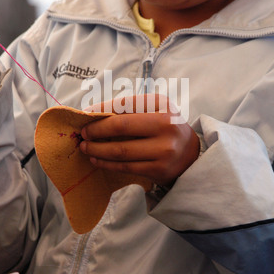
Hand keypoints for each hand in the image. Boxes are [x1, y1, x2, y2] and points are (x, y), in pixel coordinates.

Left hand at [79, 94, 199, 186]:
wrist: (190, 153)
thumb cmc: (164, 127)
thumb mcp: (154, 110)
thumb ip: (129, 109)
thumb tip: (93, 113)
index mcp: (162, 104)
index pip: (125, 104)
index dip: (101, 109)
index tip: (85, 114)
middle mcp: (165, 125)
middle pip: (121, 127)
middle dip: (96, 130)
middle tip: (83, 133)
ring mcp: (163, 149)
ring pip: (120, 150)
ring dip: (97, 149)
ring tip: (86, 147)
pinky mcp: (159, 169)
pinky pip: (125, 167)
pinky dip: (107, 163)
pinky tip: (97, 159)